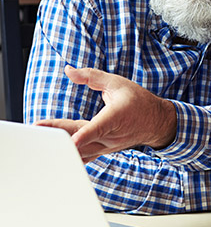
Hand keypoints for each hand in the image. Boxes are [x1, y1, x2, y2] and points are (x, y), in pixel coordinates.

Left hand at [36, 65, 176, 161]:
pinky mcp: (103, 150)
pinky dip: (69, 154)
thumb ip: (91, 76)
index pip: (98, 128)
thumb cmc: (138, 101)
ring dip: (60, 146)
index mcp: (116, 117)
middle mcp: (111, 136)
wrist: (156, 122)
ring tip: (40, 140)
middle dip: (58, 135)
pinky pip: (82, 156)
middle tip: (38, 130)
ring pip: (80, 150)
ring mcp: (106, 146)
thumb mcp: (117, 82)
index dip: (85, 135)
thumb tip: (69, 70)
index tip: (73, 141)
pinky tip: (54, 154)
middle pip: (81, 139)